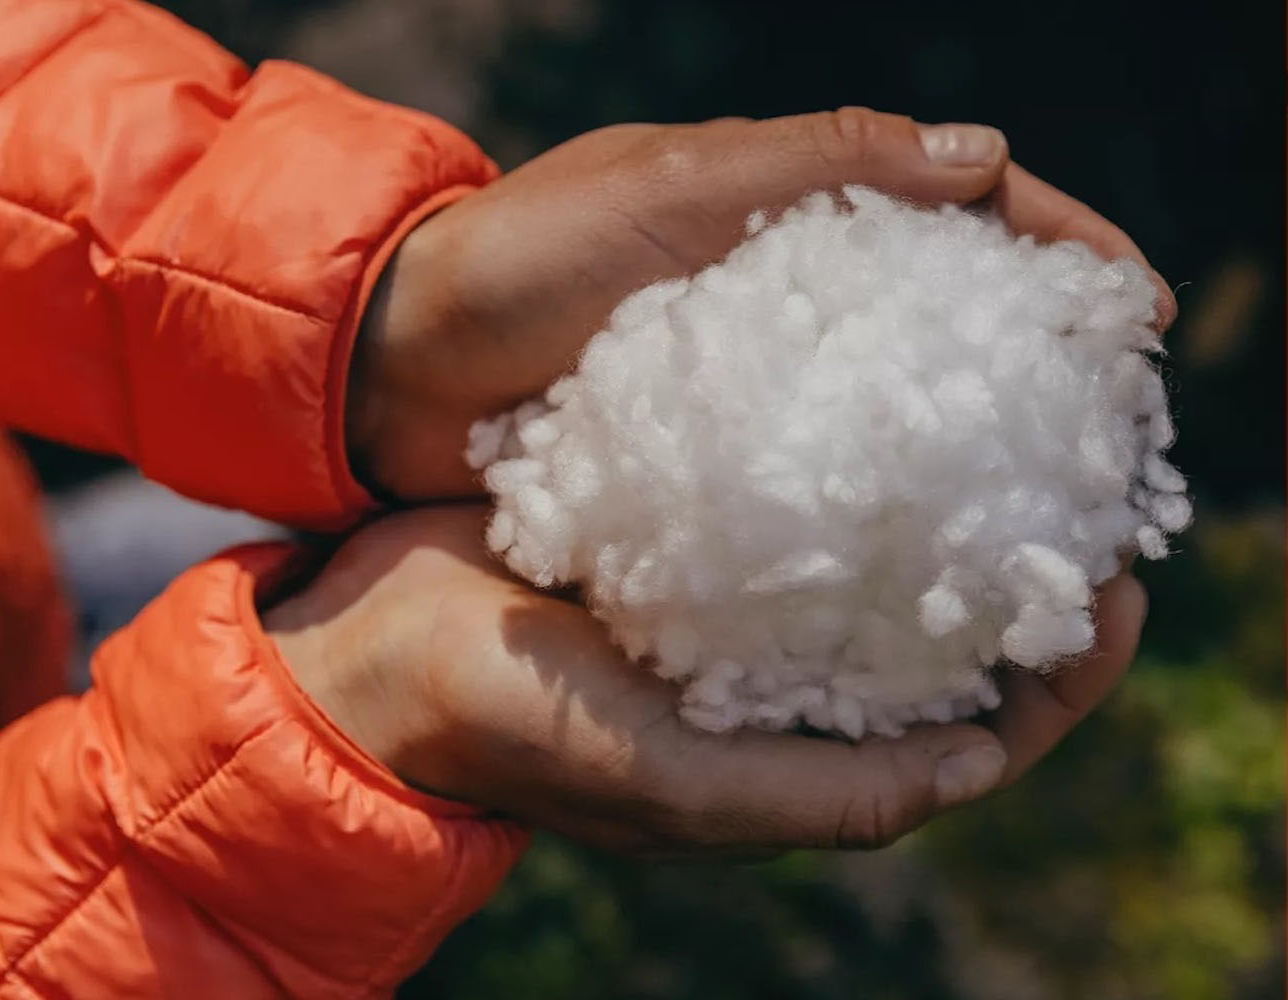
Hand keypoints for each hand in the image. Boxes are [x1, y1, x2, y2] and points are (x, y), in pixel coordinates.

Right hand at [265, 506, 1146, 854]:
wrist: (377, 647)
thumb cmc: (513, 730)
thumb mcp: (664, 779)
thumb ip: (812, 796)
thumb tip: (978, 768)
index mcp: (787, 757)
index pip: (966, 737)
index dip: (1058, 682)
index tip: (1120, 596)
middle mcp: (775, 684)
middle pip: (936, 640)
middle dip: (1017, 577)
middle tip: (1080, 485)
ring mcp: (731, 606)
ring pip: (872, 562)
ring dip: (942, 506)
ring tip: (1001, 425)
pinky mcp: (684, 535)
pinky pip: (792, 500)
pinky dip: (845, 461)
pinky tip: (872, 399)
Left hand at [347, 108, 1175, 499]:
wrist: (390, 362)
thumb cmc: (520, 256)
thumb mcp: (672, 186)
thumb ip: (818, 162)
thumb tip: (982, 157)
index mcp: (778, 205)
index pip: (950, 208)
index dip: (1053, 248)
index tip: (1132, 312)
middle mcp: (772, 291)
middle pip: (935, 314)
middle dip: (1031, 358)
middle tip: (1112, 426)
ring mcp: (739, 382)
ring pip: (880, 404)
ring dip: (963, 445)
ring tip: (1044, 505)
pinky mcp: (698, 457)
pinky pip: (804, 476)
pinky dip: (864, 503)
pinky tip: (917, 550)